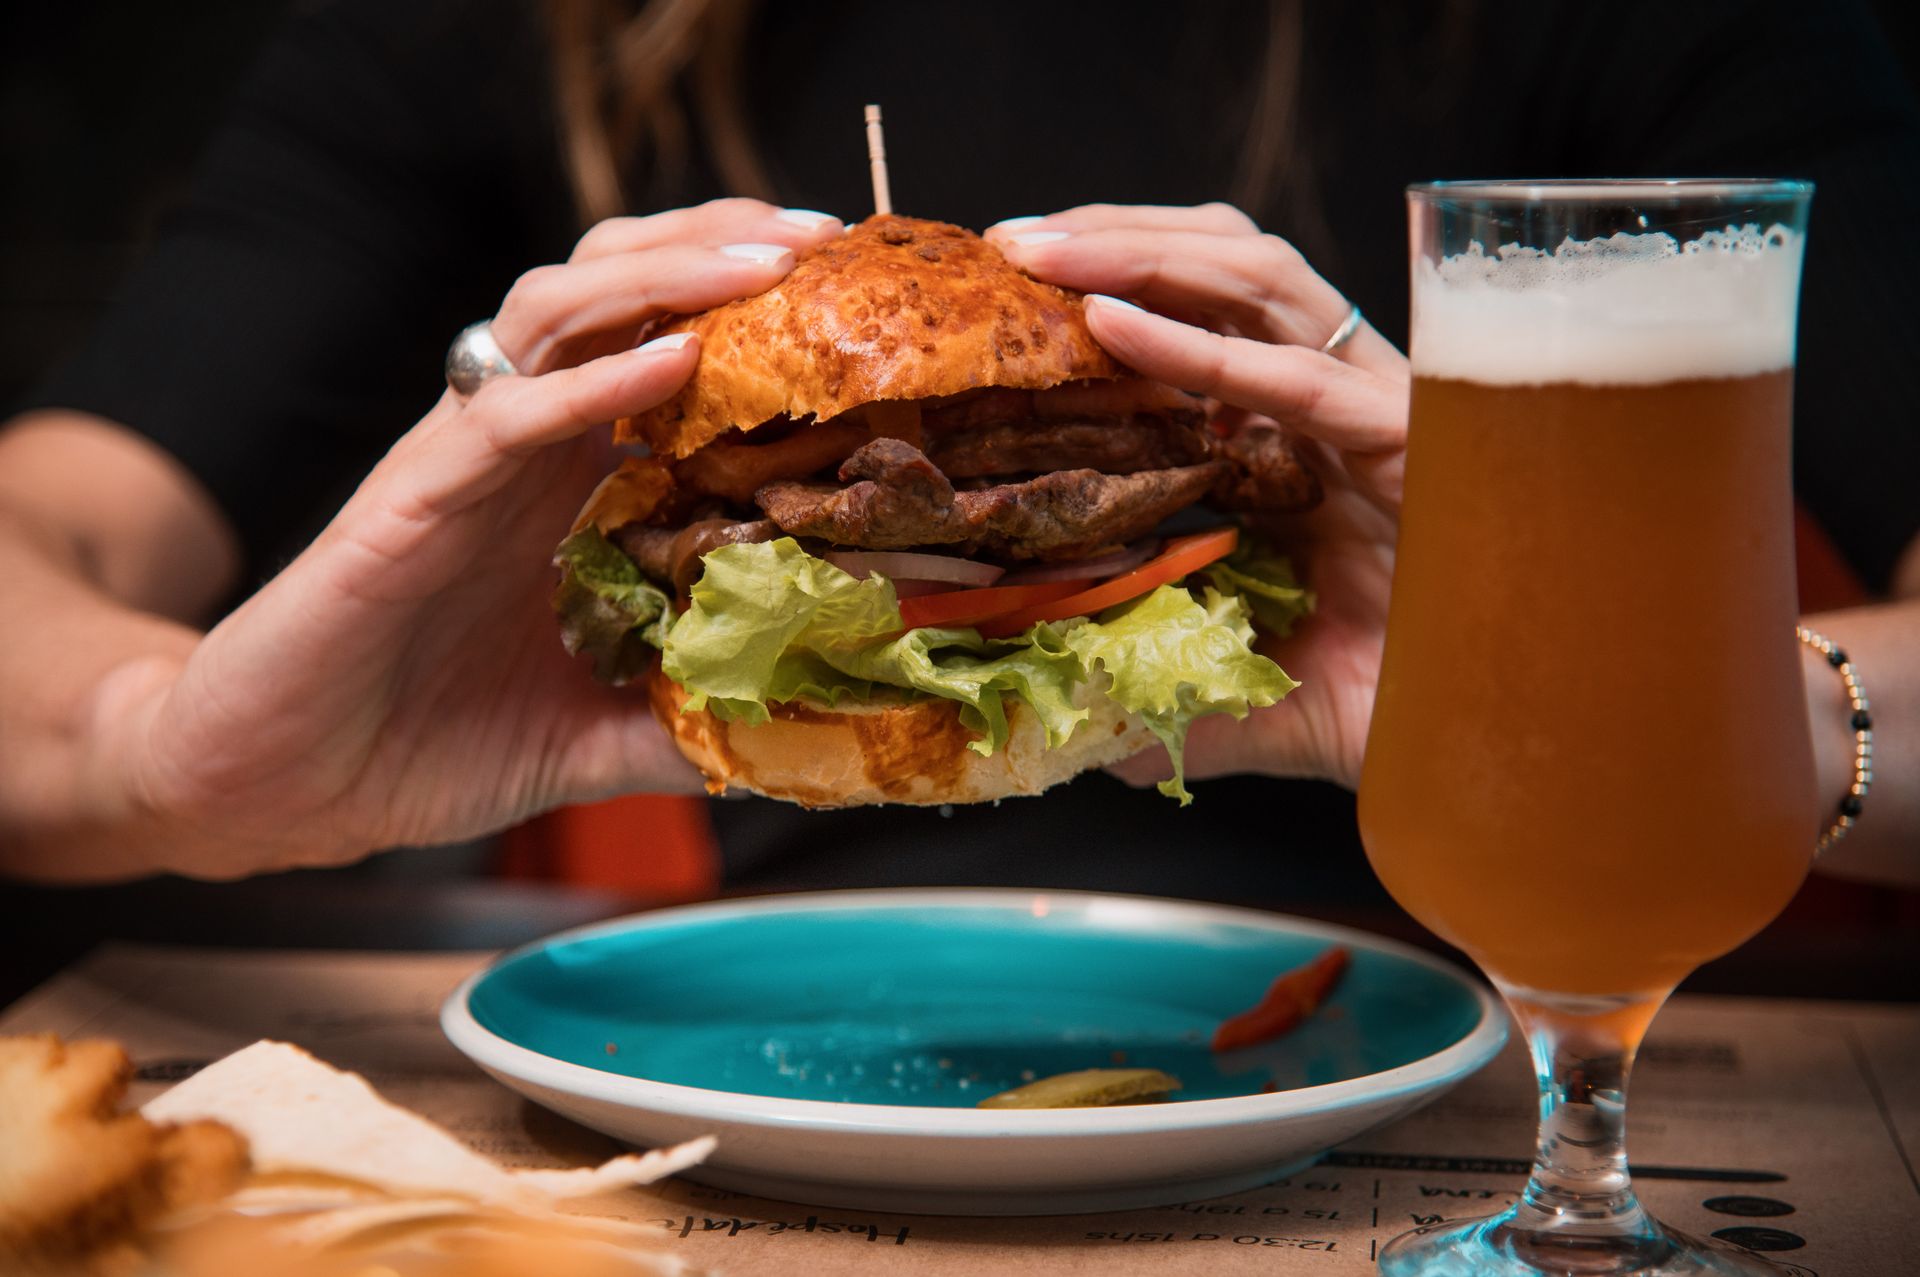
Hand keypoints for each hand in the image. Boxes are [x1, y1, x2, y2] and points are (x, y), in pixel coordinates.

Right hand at [103, 199, 843, 876]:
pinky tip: (670, 364)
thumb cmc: (429, 740)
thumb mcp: (596, 734)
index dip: (753, 303)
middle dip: (719, 243)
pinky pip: (503, 414)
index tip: (855, 291)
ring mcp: (462, 458)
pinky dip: (588, 382)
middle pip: (618, 286)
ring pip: (558, 311)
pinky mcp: (409, 497)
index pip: (665, 340)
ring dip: (665, 276)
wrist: (286, 784)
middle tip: (825, 238)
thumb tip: (797, 732)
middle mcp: (523, 444)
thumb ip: (686, 719)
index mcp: (571, 478)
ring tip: (764, 265)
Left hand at [989, 203, 1408, 789]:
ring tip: (1040, 254)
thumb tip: (1097, 746)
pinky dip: (1199, 346)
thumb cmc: (1411, 708)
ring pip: (1259, 279)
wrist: (1516, 743)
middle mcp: (1334, 403)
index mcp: (1296, 437)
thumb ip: (1181, 706)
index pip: (1201, 315)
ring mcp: (1376, 409)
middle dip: (1113, 236)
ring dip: (1141, 253)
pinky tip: (1113, 325)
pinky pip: (1297, 377)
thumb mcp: (1263, 701)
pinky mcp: (1413, 440)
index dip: (1110, 282)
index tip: (1007, 288)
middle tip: (1006, 244)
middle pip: (1224, 266)